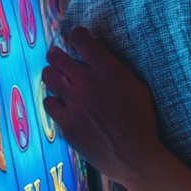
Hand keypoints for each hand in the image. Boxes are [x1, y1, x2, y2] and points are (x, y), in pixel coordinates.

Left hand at [42, 27, 160, 184]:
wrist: (133, 155)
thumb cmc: (141, 120)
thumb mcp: (137, 87)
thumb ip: (116, 71)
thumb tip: (100, 61)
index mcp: (108, 70)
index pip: (81, 39)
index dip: (77, 35)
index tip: (78, 38)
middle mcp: (87, 82)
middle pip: (57, 57)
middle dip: (57, 53)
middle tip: (57, 55)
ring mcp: (74, 103)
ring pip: (48, 77)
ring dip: (52, 74)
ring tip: (56, 77)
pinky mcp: (65, 122)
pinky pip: (49, 102)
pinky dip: (54, 100)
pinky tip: (61, 103)